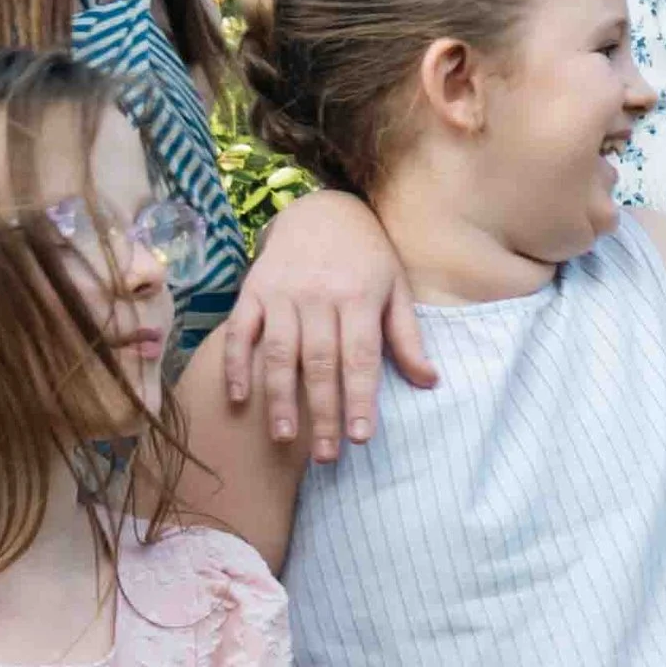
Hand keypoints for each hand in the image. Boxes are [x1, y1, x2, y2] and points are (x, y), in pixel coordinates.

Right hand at [223, 190, 436, 461]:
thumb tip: (429, 381)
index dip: (360, 398)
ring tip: (285, 438)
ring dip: (280, 398)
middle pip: (321, 362)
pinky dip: (236, 365)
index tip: (361, 437)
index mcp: (360, 297)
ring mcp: (282, 293)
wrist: (321, 210)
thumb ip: (407, 337)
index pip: (361, 356)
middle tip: (325, 456)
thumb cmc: (367, 258)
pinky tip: (240, 399)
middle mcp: (319, 296)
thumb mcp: (396, 289)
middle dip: (323, 412)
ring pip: (279, 353)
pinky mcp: (253, 291)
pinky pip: (240, 332)